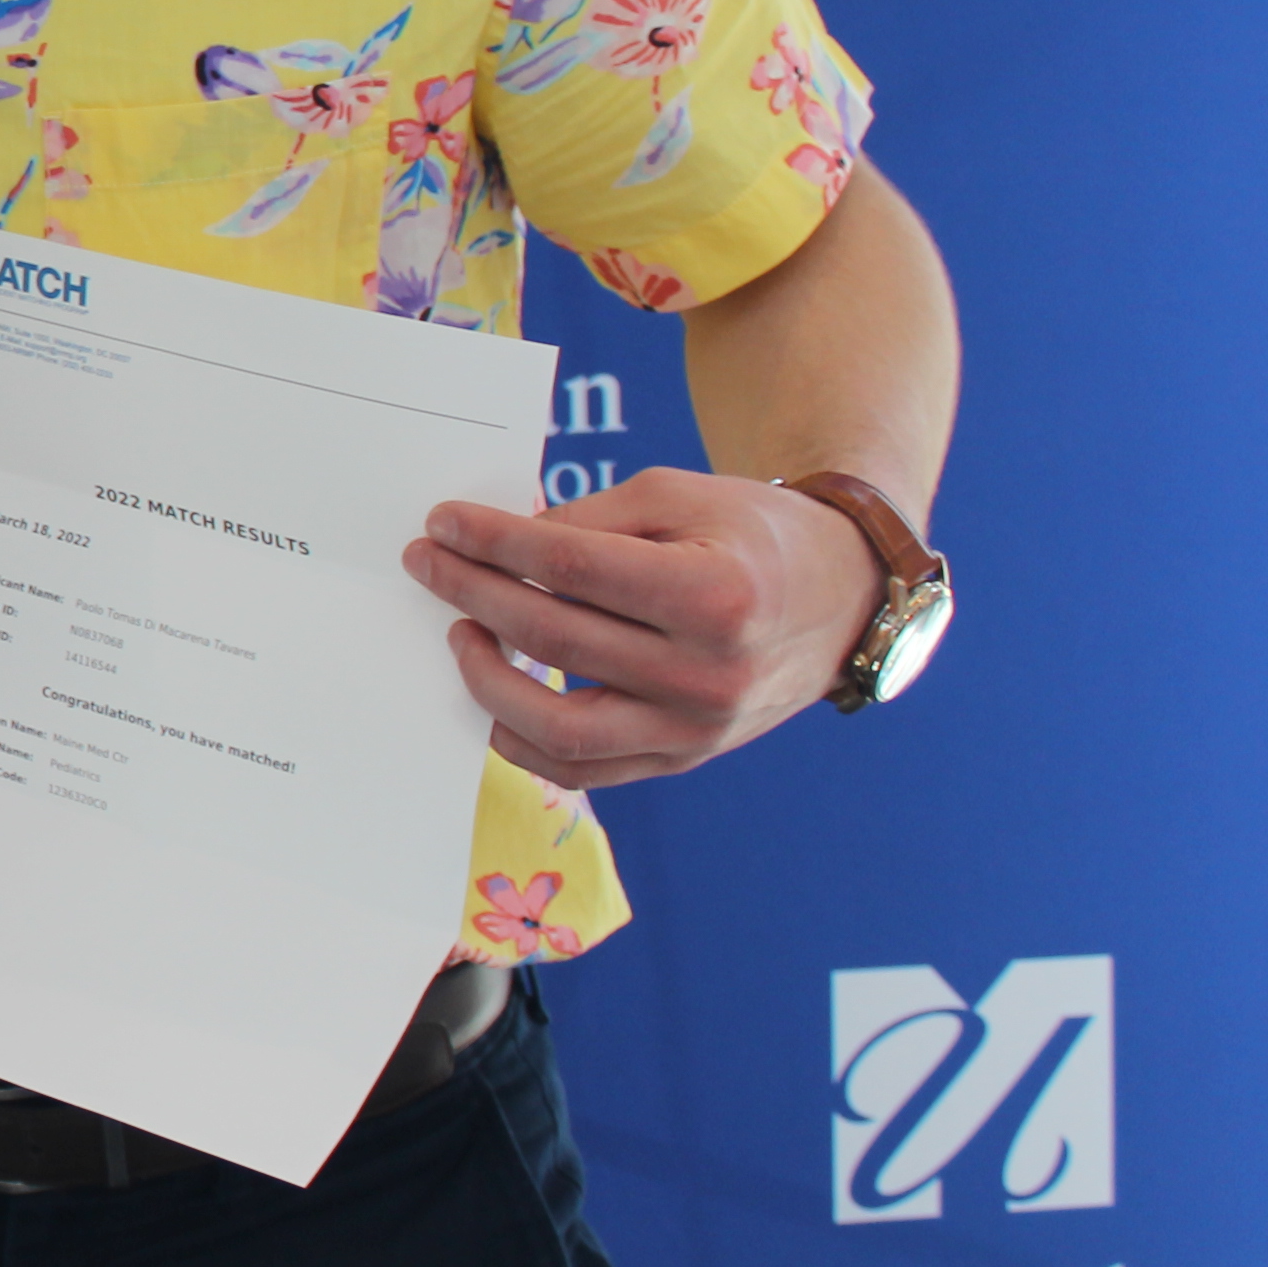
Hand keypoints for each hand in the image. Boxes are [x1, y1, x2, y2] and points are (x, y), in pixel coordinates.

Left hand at [404, 466, 888, 785]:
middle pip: (554, 637)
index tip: (441, 522)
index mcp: (715, 595)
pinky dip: (523, 738)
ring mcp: (696, 730)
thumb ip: (585, 521)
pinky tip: (495, 692)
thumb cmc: (752, 535)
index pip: (569, 566)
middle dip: (472, 593)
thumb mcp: (678, 496)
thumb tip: (494, 546)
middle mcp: (708, 675)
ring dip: (487, 680)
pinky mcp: (683, 760)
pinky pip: (583, 769)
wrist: (841, 598)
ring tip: (462, 632)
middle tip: (426, 563)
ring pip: (558, 728)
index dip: (492, 542)